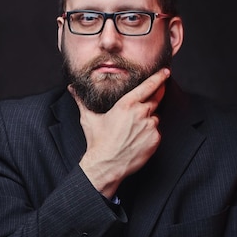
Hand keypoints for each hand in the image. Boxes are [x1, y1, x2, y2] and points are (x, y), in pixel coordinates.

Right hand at [69, 68, 169, 196]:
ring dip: (149, 119)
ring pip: (155, 117)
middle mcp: (141, 113)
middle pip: (156, 99)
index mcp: (127, 104)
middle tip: (154, 97)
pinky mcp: (155, 139)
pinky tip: (138, 139)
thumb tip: (72, 89)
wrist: (106, 165)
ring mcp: (149, 126)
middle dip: (156, 96)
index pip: (148, 86)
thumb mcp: (89, 118)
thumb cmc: (98, 141)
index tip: (165, 72)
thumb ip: (81, 101)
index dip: (159, 77)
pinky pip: (156, 132)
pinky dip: (150, 133)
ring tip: (134, 129)